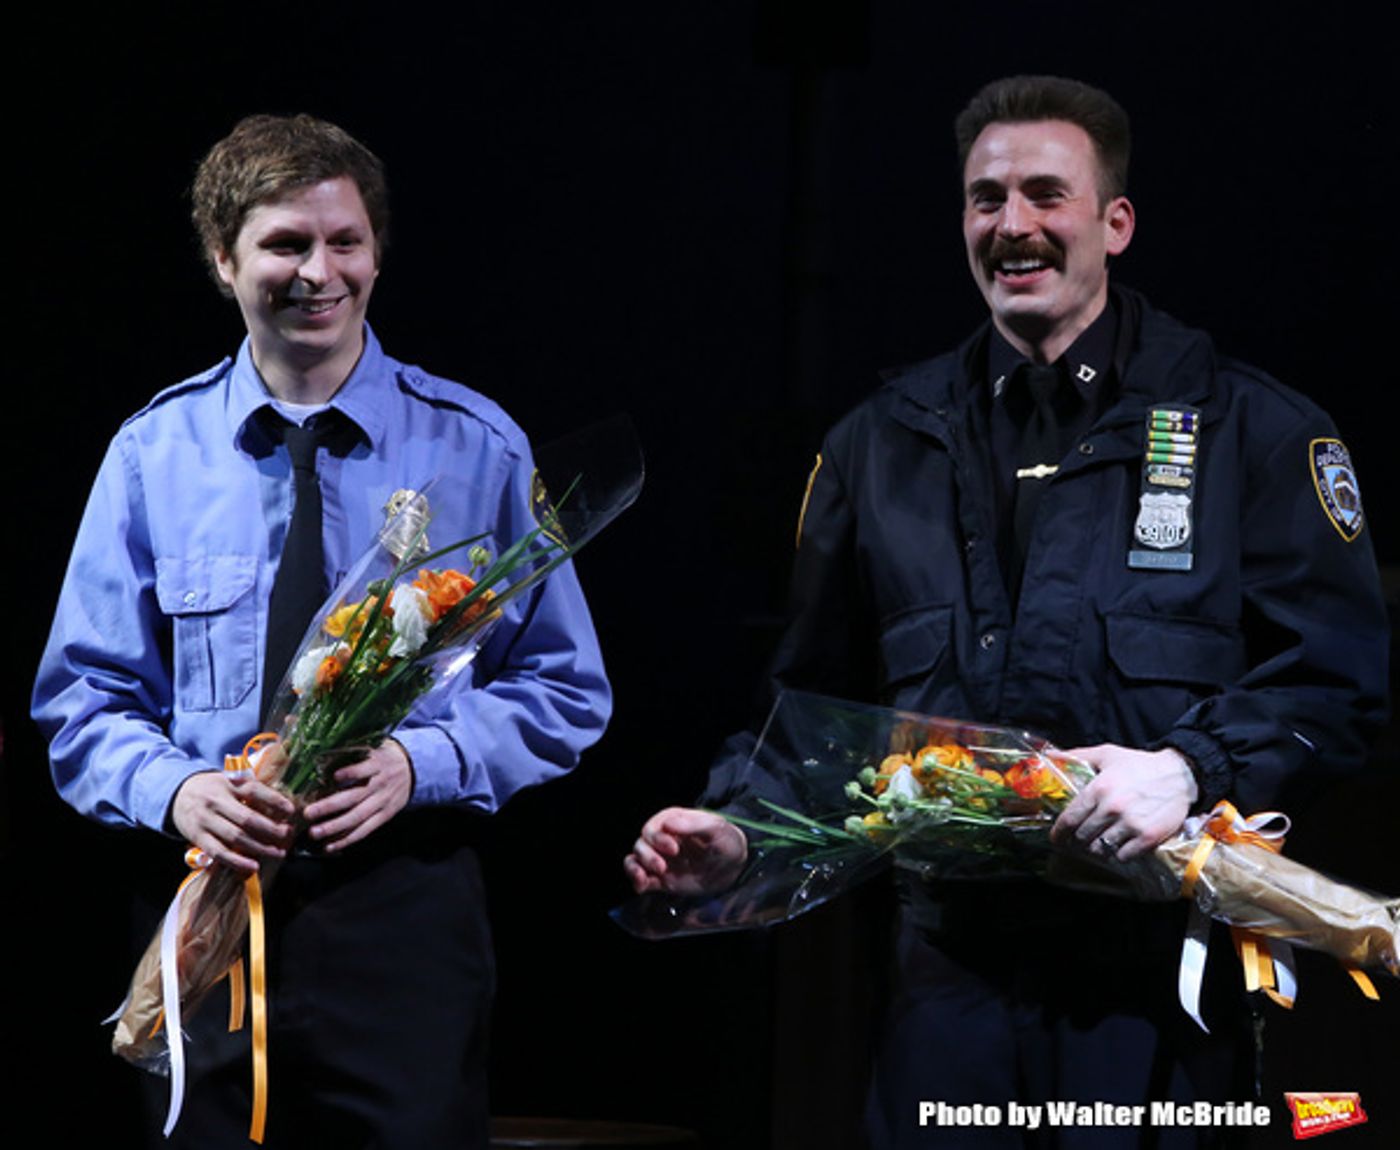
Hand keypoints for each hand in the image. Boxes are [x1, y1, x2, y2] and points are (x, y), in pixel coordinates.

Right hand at [171, 769, 296, 872]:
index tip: (291, 811)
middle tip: (288, 835)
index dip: (275, 801)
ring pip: (236, 837)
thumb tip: (280, 804)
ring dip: (260, 847)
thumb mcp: (230, 780)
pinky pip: (219, 852)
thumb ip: (250, 789)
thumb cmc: (213, 788)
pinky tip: (253, 866)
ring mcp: (206, 820)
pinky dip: (237, 861)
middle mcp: (216, 801)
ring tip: (278, 852)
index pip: (254, 791)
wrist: (177, 794)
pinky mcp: (198, 837)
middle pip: (247, 818)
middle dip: (271, 829)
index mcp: (228, 783)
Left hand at [302, 739, 413, 852]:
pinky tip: (330, 845)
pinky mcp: (385, 815)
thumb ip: (353, 749)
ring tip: (314, 833)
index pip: (364, 768)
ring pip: (358, 817)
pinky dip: (347, 839)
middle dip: (330, 806)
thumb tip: (322, 751)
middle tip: (308, 813)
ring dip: (335, 826)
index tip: (334, 776)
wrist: (414, 768)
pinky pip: (365, 830)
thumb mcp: (375, 746)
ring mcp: (383, 802)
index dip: (350, 772)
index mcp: (378, 764)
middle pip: (355, 797)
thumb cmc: (384, 756)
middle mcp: (380, 784)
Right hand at [623, 807, 747, 895]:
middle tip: (662, 866)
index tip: (673, 849)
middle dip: (647, 855)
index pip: (654, 827)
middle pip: (641, 843)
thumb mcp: (716, 829)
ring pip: (636, 859)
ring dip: (636, 867)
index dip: (658, 838)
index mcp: (673, 822)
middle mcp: (662, 839)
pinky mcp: (661, 879)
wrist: (734, 866)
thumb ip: (694, 825)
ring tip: (645, 878)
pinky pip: (640, 878)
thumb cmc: (726, 841)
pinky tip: (641, 886)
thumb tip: (668, 824)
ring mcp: (661, 859)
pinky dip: (636, 881)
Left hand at [1050, 744, 1197, 860]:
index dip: (1059, 833)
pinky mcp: (1148, 837)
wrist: (1180, 774)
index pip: (1069, 819)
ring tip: (1098, 842)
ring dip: (1097, 848)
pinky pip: (1122, 856)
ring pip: (1101, 849)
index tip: (1056, 838)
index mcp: (1099, 788)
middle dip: (1078, 840)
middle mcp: (1112, 808)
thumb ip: (1077, 756)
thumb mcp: (1107, 754)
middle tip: (1079, 839)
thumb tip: (1050, 755)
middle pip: (1083, 836)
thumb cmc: (1139, 764)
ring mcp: (1131, 824)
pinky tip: (1118, 846)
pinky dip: (1117, 854)